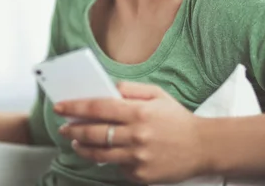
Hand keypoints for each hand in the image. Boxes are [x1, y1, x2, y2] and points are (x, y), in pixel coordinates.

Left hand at [55, 82, 209, 183]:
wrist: (203, 147)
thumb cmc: (178, 119)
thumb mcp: (157, 95)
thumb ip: (130, 89)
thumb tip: (106, 88)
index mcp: (139, 112)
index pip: (98, 108)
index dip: (75, 107)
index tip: (61, 107)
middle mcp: (137, 135)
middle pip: (94, 133)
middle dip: (73, 130)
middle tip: (64, 128)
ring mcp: (138, 158)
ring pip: (100, 154)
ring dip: (83, 148)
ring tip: (76, 143)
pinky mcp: (141, 175)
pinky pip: (117, 168)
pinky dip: (109, 160)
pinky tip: (107, 153)